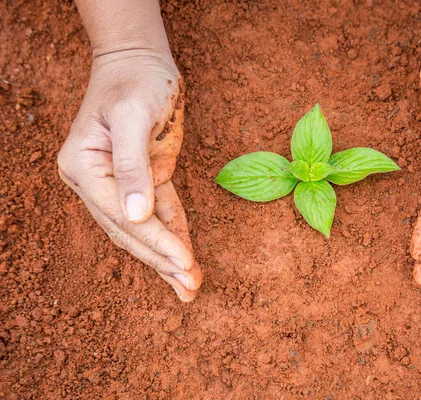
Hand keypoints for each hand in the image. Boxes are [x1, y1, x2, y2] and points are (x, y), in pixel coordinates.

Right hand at [58, 50, 201, 300]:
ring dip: (168, 255)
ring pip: (145, 228)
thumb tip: (135, 217)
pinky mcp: (145, 177)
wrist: (141, 61)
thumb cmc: (135, 80)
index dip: (155, 240)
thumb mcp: (133, 116)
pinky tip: (186, 257)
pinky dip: (175, 233)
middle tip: (191, 287)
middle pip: (131, 230)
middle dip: (163, 259)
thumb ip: (132, 166)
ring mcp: (120, 182)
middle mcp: (96, 180)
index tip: (184, 262)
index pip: (122, 215)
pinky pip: (161, 211)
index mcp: (84, 166)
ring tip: (190, 285)